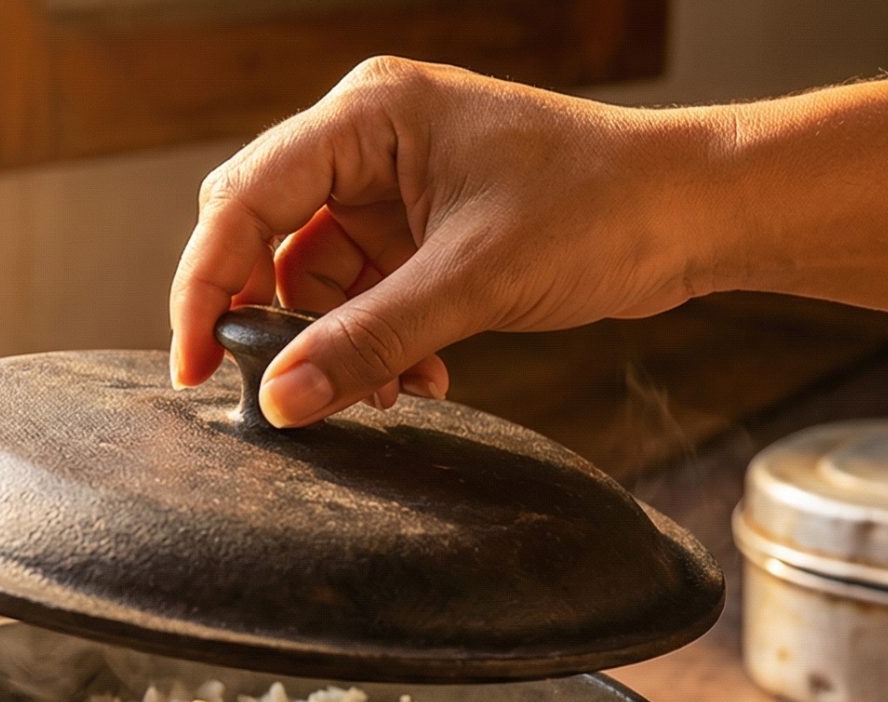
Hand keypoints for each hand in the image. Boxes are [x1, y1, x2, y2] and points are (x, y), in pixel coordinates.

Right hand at [169, 58, 725, 426]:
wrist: (693, 214)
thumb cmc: (599, 207)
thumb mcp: (471, 284)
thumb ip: (366, 344)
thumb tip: (280, 401)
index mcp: (368, 114)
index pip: (245, 197)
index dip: (206, 283)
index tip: (194, 365)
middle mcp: (368, 142)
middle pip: (265, 235)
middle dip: (272, 321)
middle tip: (278, 390)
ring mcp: (394, 188)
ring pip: (313, 279)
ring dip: (339, 344)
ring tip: (393, 387)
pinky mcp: (421, 231)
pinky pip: (362, 296)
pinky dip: (377, 343)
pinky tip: (420, 375)